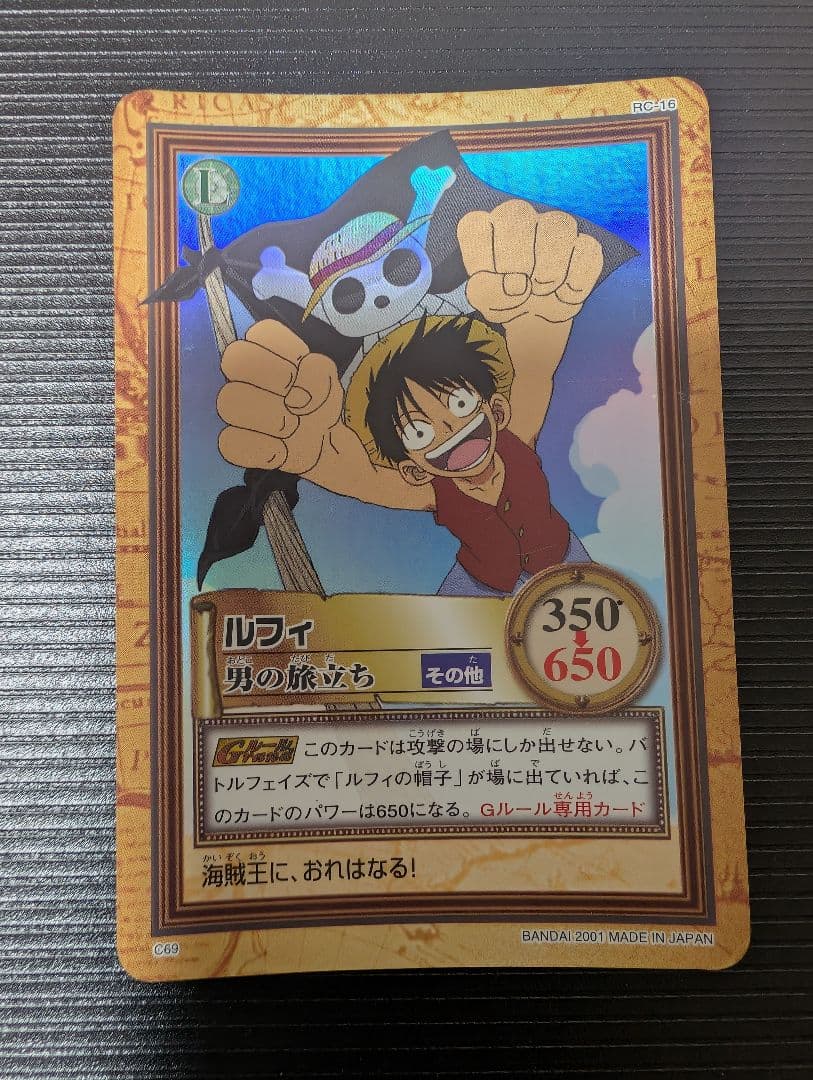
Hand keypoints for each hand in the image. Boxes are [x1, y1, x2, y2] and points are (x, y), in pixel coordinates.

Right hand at [217, 319, 342, 474]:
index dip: (283, 354)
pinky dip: (264, 449)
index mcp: (265, 350)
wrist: (322, 443)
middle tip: (298, 403)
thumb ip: (317, 374)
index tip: (298, 373)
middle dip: (275, 382)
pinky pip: (230, 442)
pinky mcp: (232, 442)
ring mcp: (234, 408)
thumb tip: (296, 398)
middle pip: (234, 360)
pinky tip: (282, 450)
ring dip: (272, 418)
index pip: (260, 332)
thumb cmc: (318, 403)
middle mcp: (242, 374)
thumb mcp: (329, 381)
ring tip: (293, 428)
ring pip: (228, 401)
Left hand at [458, 200, 603, 324]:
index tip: (491, 280)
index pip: (475, 224)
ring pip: (558, 224)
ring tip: (543, 291)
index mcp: (488, 227)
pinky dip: (575, 279)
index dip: (482, 257)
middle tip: (520, 289)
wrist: (537, 317)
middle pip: (516, 212)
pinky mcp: (584, 244)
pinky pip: (587, 248)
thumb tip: (514, 285)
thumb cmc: (506, 300)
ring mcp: (554, 226)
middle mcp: (520, 217)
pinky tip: (564, 295)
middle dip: (516, 259)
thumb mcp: (487, 301)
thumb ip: (486, 290)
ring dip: (550, 267)